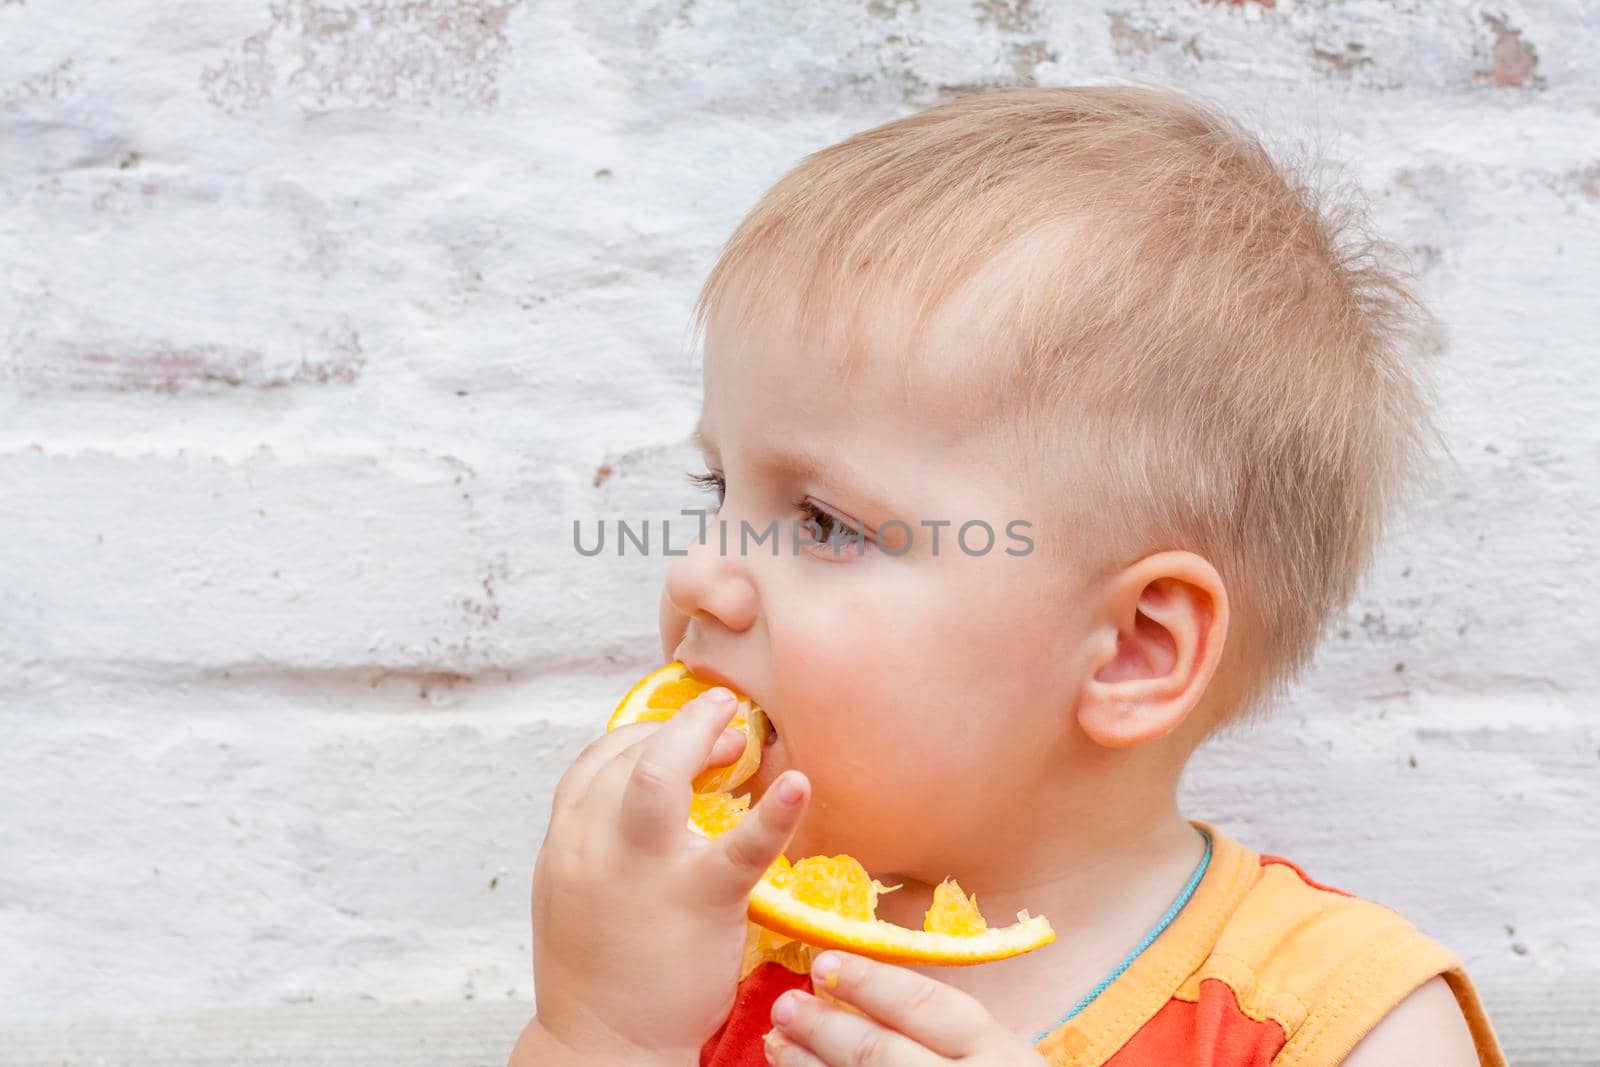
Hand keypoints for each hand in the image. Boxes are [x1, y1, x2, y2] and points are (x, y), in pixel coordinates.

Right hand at [530, 686, 810, 1063]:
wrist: (604, 1049)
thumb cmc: (599, 973)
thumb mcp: (577, 893)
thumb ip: (602, 842)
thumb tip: (650, 798)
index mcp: (567, 843)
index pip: (596, 761)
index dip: (641, 734)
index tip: (680, 734)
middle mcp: (593, 845)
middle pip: (628, 754)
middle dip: (677, 726)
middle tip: (722, 719)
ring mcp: (644, 870)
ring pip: (656, 775)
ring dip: (698, 736)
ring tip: (740, 727)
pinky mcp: (698, 899)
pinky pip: (739, 847)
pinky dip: (772, 814)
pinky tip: (798, 786)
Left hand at [763, 951, 1046, 1065]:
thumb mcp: (995, 1058)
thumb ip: (947, 1034)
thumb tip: (862, 991)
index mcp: (998, 1054)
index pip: (927, 1006)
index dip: (870, 982)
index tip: (823, 963)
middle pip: (882, 1054)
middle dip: (825, 1027)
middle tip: (785, 1005)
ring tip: (778, 1044)